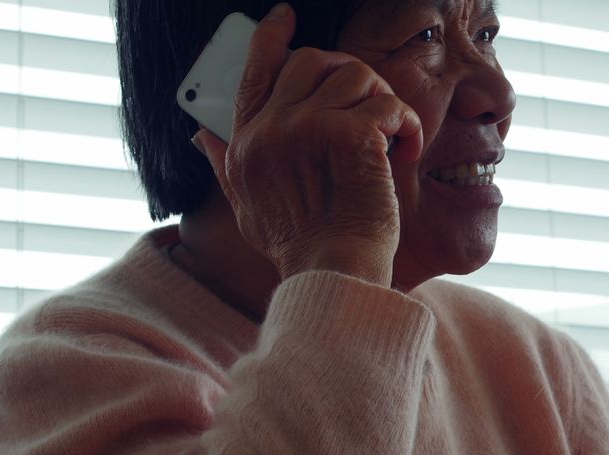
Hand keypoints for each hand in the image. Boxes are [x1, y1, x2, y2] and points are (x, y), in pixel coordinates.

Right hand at [194, 4, 423, 286]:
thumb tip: (201, 135)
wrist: (334, 274)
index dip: (271, 37)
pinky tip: (406, 152)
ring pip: (356, 75)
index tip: (284, 17)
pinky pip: (387, 105)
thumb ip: (227, 166)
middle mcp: (270, 129)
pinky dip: (406, 126)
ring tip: (390, 136)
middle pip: (312, 61)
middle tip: (371, 106)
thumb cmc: (301, 248)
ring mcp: (306, 128)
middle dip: (349, 74)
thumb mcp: (249, 208)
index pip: (254, 70)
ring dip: (382, 101)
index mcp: (246, 143)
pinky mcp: (348, 136)